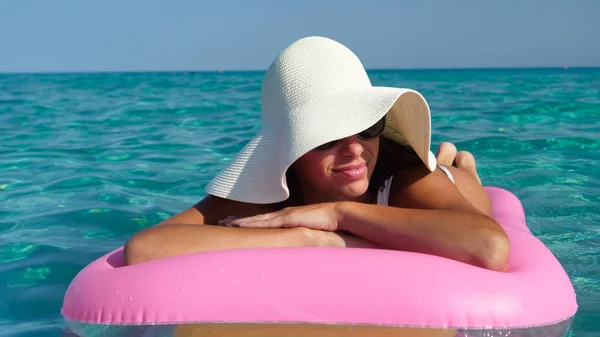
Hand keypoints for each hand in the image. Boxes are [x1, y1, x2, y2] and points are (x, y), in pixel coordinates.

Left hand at [218, 203, 340, 231]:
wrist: (340, 216)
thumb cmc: (329, 228)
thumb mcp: (312, 237)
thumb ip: (303, 243)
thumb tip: (299, 256)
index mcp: (289, 220)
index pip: (266, 222)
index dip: (251, 223)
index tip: (237, 225)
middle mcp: (283, 216)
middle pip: (257, 219)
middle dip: (239, 220)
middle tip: (223, 221)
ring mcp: (284, 216)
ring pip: (257, 219)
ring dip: (240, 221)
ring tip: (225, 222)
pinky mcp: (287, 218)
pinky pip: (265, 223)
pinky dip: (250, 224)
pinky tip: (238, 226)